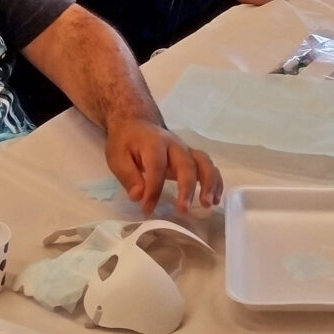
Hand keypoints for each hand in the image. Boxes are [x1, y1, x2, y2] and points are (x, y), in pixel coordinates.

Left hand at [106, 118, 221, 213]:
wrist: (137, 123)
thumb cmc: (126, 142)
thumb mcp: (117, 157)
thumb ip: (128, 176)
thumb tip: (138, 196)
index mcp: (154, 143)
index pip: (157, 166)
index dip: (153, 189)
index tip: (147, 208)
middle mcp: (174, 145)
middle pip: (187, 164)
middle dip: (187, 188)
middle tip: (183, 210)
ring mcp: (186, 150)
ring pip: (204, 164)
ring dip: (209, 184)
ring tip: (207, 204)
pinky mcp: (192, 157)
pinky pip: (209, 167)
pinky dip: (215, 182)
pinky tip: (215, 199)